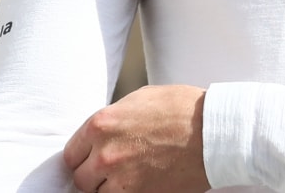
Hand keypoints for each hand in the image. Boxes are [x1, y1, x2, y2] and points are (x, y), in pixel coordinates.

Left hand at [63, 84, 209, 192]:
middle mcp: (104, 154)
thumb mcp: (138, 100)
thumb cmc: (181, 110)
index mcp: (101, 125)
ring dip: (108, 189)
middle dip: (92, 175)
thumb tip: (100, 133)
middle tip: (110, 171)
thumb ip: (113, 119)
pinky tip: (139, 186)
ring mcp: (122, 180)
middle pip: (80, 179)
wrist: (214, 133)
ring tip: (126, 180)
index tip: (91, 160)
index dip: (82, 157)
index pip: (71, 154)